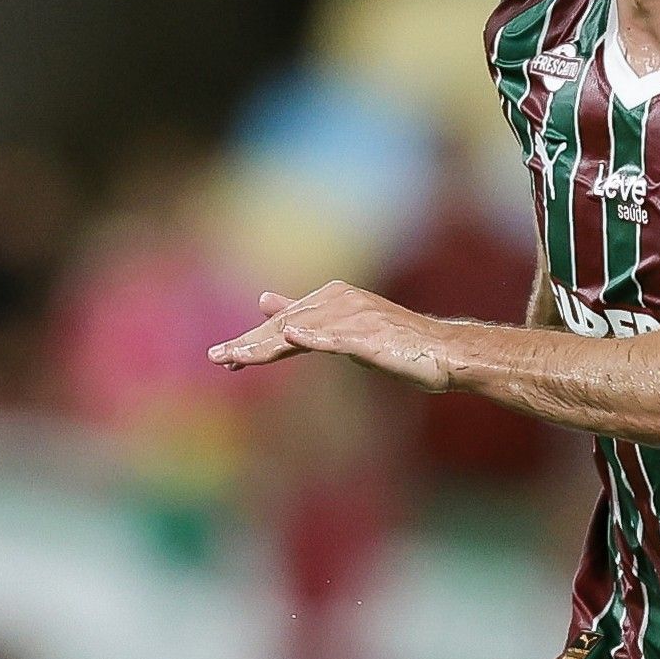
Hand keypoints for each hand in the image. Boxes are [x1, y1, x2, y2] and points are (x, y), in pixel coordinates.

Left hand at [209, 283, 454, 389]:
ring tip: (238, 357)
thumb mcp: (348, 333)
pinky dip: (316, 336)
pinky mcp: (372, 336)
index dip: (253, 341)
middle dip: (249, 343)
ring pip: (303, 333)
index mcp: (333, 300)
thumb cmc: (398, 345)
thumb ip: (312, 322)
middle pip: (286, 327)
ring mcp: (355, 318)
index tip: (223, 357)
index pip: (284, 323)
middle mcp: (340, 303)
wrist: (444, 352)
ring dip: (268, 346)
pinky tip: (294, 336)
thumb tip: (270, 305)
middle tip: (216, 358)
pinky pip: (339, 337)